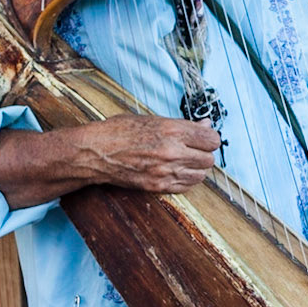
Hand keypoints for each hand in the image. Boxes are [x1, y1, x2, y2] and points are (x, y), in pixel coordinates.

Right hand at [85, 113, 220, 192]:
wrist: (96, 152)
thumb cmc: (119, 131)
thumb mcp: (152, 120)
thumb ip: (182, 125)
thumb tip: (205, 125)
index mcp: (171, 130)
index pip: (211, 139)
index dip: (210, 139)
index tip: (205, 139)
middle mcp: (172, 151)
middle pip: (209, 159)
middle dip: (205, 154)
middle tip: (195, 150)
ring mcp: (166, 171)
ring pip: (201, 175)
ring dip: (197, 169)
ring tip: (186, 162)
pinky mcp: (158, 186)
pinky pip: (186, 187)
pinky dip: (186, 180)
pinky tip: (178, 172)